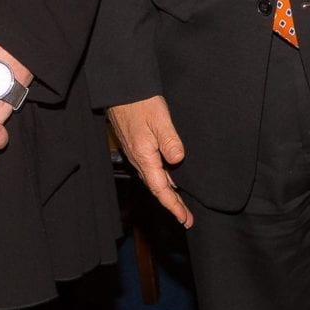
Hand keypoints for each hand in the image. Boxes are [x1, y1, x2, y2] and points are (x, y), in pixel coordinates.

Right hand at [109, 96, 190, 227]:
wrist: (121, 91)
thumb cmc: (140, 103)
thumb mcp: (159, 119)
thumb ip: (170, 140)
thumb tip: (178, 159)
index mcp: (144, 157)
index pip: (161, 189)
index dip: (173, 205)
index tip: (185, 218)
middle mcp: (139, 160)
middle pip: (158, 189)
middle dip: (172, 205)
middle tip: (187, 218)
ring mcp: (137, 155)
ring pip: (155, 180)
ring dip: (168, 194)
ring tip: (181, 205)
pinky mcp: (138, 148)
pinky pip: (152, 171)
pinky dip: (163, 181)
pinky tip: (171, 180)